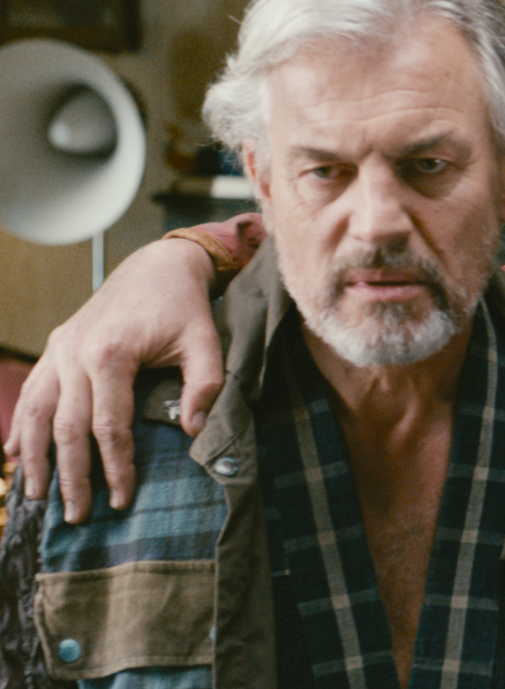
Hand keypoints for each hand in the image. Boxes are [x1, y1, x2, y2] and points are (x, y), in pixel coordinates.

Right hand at [5, 237, 225, 521]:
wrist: (157, 266)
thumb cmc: (185, 307)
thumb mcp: (207, 342)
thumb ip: (206, 385)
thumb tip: (193, 432)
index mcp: (111, 353)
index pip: (108, 426)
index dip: (115, 467)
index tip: (121, 500)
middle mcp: (75, 353)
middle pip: (66, 427)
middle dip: (71, 475)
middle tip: (77, 515)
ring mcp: (59, 349)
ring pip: (37, 412)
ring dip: (36, 456)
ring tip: (37, 495)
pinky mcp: (54, 346)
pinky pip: (31, 392)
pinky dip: (20, 425)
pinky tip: (14, 455)